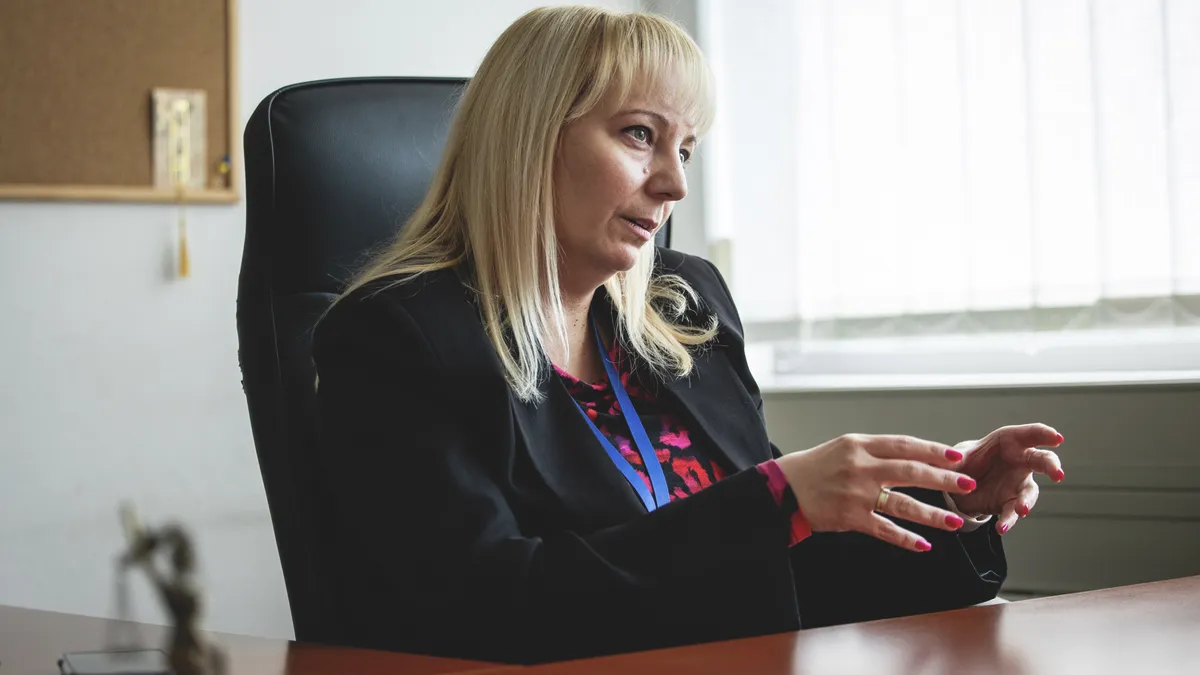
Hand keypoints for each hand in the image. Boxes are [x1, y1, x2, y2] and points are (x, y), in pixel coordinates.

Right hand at [776, 434, 978, 551]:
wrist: (784, 488)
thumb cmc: (816, 467)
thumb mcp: (844, 447)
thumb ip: (876, 450)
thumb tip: (914, 456)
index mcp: (860, 445)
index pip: (904, 445)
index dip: (933, 450)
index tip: (957, 457)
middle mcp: (861, 467)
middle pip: (910, 472)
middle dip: (943, 479)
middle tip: (968, 485)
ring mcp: (856, 493)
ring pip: (902, 503)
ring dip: (932, 514)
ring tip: (955, 521)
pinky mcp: (850, 518)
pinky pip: (884, 528)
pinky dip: (905, 538)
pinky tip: (923, 545)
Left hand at [950, 423, 1065, 534]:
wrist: (960, 485)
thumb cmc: (966, 460)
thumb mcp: (959, 455)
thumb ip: (956, 456)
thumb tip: (950, 457)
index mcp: (1009, 441)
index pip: (1031, 434)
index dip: (1045, 434)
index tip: (1057, 439)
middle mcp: (1020, 461)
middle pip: (1041, 461)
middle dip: (1051, 466)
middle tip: (1058, 474)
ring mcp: (1018, 483)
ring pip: (1030, 491)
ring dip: (1027, 501)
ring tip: (1022, 510)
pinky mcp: (1011, 502)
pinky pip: (1012, 511)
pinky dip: (1008, 519)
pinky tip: (1002, 527)